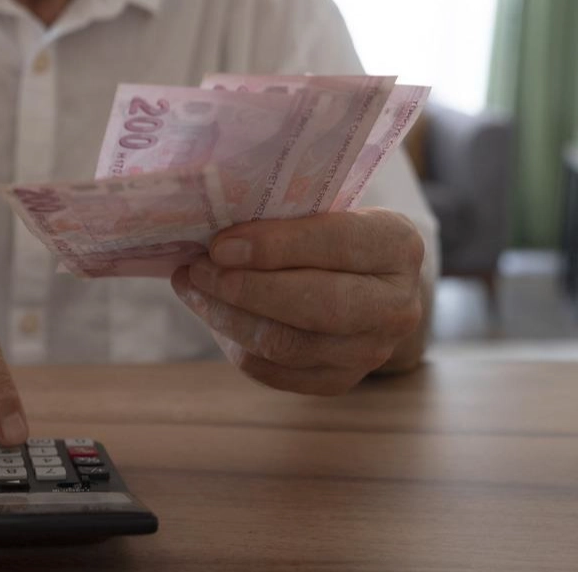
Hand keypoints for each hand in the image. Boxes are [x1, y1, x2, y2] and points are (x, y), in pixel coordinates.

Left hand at [171, 208, 425, 394]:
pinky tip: (212, 314)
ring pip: (287, 345)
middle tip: (197, 269)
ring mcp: (372, 351)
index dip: (273, 246)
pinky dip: (234, 343)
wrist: (362, 280)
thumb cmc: (328, 232)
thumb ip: (282, 215)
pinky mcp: (338, 381)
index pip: (336, 244)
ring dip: (227, 317)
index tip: (220, 246)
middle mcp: (397, 305)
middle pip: (314, 306)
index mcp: (397, 245)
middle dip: (245, 288)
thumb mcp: (322, 208)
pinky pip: (275, 372)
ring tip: (192, 287)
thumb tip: (214, 235)